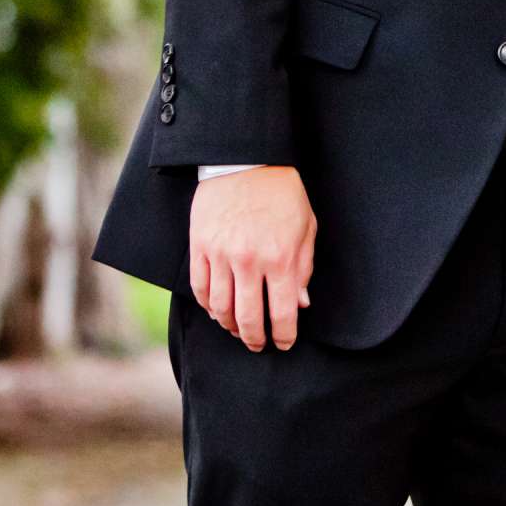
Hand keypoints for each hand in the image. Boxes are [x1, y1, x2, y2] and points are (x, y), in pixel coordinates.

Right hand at [189, 165, 315, 350]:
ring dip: (230, 326)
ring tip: (238, 330)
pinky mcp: (200, 246)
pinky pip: (200, 288)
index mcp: (280, 258)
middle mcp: (249, 261)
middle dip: (255, 339)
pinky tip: (217, 310)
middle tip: (259, 345)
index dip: (284, 335)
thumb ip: (304, 268)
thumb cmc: (281, 193)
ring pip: (221, 308)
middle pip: (248, 318)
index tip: (284, 343)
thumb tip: (300, 304)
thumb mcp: (305, 227)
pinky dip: (208, 305)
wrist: (246, 160)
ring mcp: (221, 255)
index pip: (282, 313)